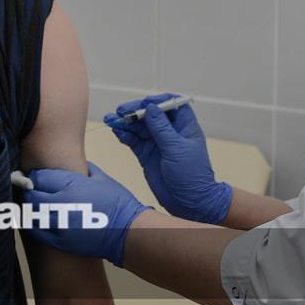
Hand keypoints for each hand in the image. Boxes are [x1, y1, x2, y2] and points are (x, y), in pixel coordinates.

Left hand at [23, 161, 151, 266]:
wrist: (128, 232)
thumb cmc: (118, 203)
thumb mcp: (102, 179)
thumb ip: (85, 168)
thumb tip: (76, 164)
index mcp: (71, 185)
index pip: (39, 177)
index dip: (36, 177)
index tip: (37, 178)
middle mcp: (61, 204)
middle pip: (31, 195)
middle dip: (30, 192)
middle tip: (33, 192)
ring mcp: (60, 224)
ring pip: (31, 214)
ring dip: (31, 209)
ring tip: (35, 206)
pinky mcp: (61, 241)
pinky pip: (37, 233)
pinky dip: (34, 226)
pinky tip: (37, 222)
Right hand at [104, 94, 232, 224]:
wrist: (189, 202)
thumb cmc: (192, 175)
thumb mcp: (176, 149)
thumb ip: (161, 128)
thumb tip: (150, 107)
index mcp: (184, 126)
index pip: (170, 105)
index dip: (157, 101)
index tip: (144, 103)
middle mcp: (170, 132)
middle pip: (150, 114)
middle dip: (135, 111)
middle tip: (121, 111)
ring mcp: (157, 143)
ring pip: (139, 127)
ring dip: (125, 123)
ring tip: (111, 120)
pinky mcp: (147, 154)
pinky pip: (133, 141)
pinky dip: (125, 135)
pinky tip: (116, 132)